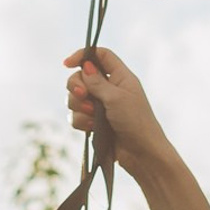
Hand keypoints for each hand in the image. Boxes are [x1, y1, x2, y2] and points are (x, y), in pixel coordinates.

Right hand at [63, 47, 171, 177]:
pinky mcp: (94, 122)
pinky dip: (80, 121)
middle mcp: (108, 88)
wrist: (142, 154)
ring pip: (75, 98)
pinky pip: (75, 116)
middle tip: (84, 95)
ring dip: (79, 107)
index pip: (99, 55)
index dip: (83, 55)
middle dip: (77, 86)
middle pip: (81, 77)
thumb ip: (97, 81)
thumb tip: (85, 65)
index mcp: (119, 76)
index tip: (67, 64)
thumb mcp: (116, 97)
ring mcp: (100, 106)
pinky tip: (91, 128)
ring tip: (92, 117)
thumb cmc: (135, 122)